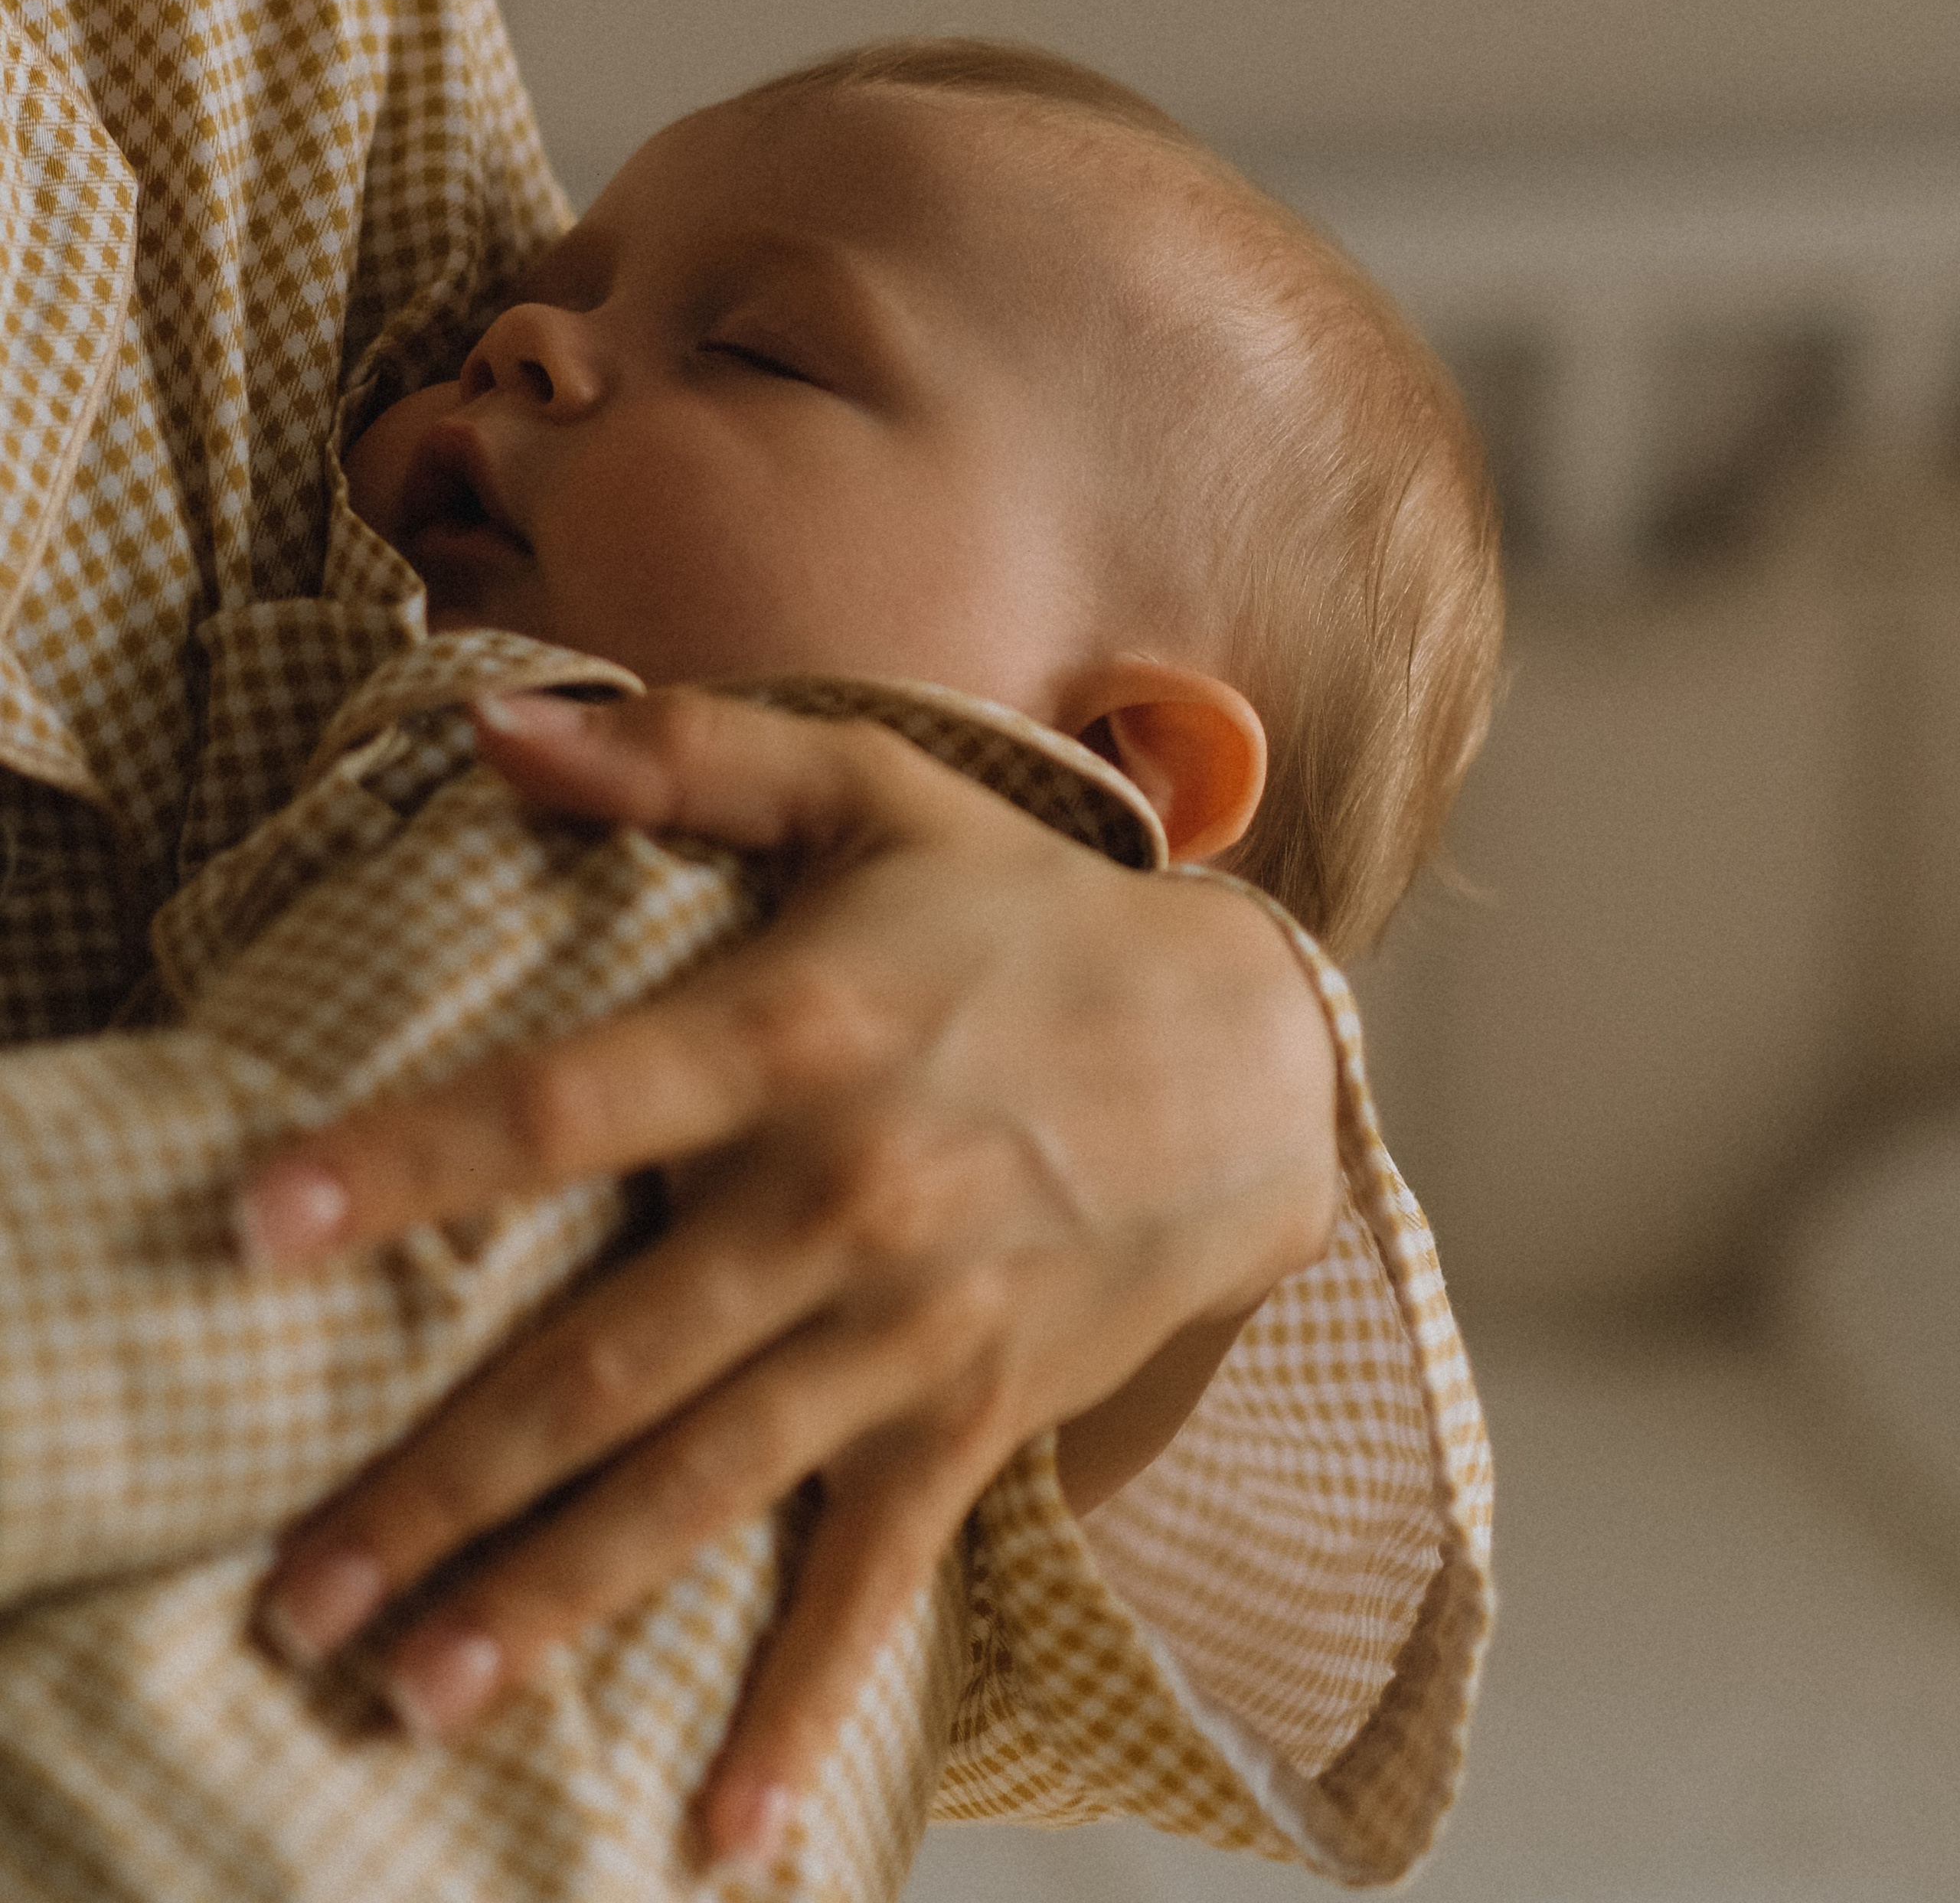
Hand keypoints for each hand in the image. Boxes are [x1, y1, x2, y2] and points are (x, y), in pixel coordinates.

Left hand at [241, 689, 1339, 1869]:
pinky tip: (722, 1829)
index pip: (567, 1102)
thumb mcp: (874, 792)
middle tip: (294, 1590)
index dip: (412, 1162)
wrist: (1247, 1055)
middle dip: (443, 1478)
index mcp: (794, 1032)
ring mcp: (913, 1326)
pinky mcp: (976, 1416)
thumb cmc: (1025, 911)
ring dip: (557, 1596)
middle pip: (611, 1358)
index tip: (262, 1226)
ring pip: (708, 1484)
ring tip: (414, 1691)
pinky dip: (803, 1706)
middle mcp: (843, 1195)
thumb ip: (685, 756)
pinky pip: (875, 1579)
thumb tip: (488, 726)